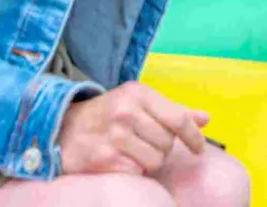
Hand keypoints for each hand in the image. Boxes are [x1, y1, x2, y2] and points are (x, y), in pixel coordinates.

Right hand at [56, 81, 208, 175]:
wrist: (61, 128)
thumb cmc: (107, 116)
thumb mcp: (137, 103)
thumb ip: (172, 111)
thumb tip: (205, 118)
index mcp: (138, 94)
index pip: (178, 119)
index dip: (194, 137)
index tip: (198, 149)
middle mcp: (126, 112)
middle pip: (168, 143)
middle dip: (161, 149)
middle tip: (144, 144)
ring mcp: (114, 136)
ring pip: (155, 161)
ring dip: (147, 162)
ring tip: (131, 153)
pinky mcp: (103, 159)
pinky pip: (137, 172)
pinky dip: (133, 171)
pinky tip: (119, 161)